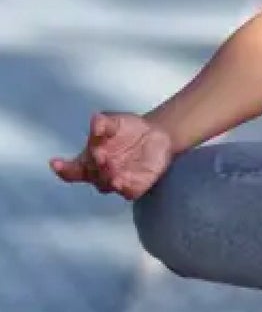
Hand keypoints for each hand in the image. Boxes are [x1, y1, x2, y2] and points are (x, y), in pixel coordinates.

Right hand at [49, 112, 173, 199]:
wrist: (157, 134)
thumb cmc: (128, 129)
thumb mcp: (115, 121)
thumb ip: (103, 122)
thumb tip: (95, 121)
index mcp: (89, 160)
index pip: (70, 169)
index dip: (62, 168)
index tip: (55, 162)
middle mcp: (99, 174)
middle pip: (91, 175)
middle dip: (95, 166)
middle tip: (100, 156)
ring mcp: (116, 181)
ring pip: (108, 185)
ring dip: (109, 178)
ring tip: (113, 172)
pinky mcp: (135, 186)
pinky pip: (128, 191)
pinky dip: (125, 188)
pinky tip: (124, 181)